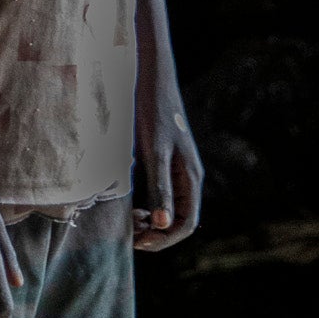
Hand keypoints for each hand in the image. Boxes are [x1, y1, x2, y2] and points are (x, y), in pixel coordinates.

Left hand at [132, 54, 203, 251]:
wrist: (149, 74)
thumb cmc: (152, 111)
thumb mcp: (154, 151)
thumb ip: (159, 187)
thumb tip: (164, 225)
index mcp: (190, 177)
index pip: (186, 224)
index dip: (164, 239)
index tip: (138, 242)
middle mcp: (187, 176)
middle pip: (178, 219)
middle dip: (156, 231)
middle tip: (129, 233)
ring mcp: (176, 167)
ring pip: (168, 206)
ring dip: (151, 219)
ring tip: (128, 218)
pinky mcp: (163, 158)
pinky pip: (159, 191)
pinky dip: (147, 202)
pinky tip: (128, 200)